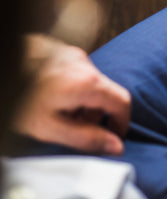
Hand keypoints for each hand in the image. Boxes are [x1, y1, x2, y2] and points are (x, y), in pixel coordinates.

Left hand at [14, 34, 130, 153]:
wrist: (1, 68)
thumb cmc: (19, 99)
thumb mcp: (50, 128)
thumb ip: (86, 138)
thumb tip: (115, 147)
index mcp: (87, 82)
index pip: (122, 102)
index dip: (122, 123)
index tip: (113, 138)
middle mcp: (84, 63)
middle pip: (105, 93)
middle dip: (95, 114)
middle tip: (73, 129)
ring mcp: (72, 54)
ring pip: (91, 83)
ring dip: (82, 101)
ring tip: (56, 112)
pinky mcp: (61, 51)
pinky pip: (78, 73)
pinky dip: (72, 88)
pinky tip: (50, 97)